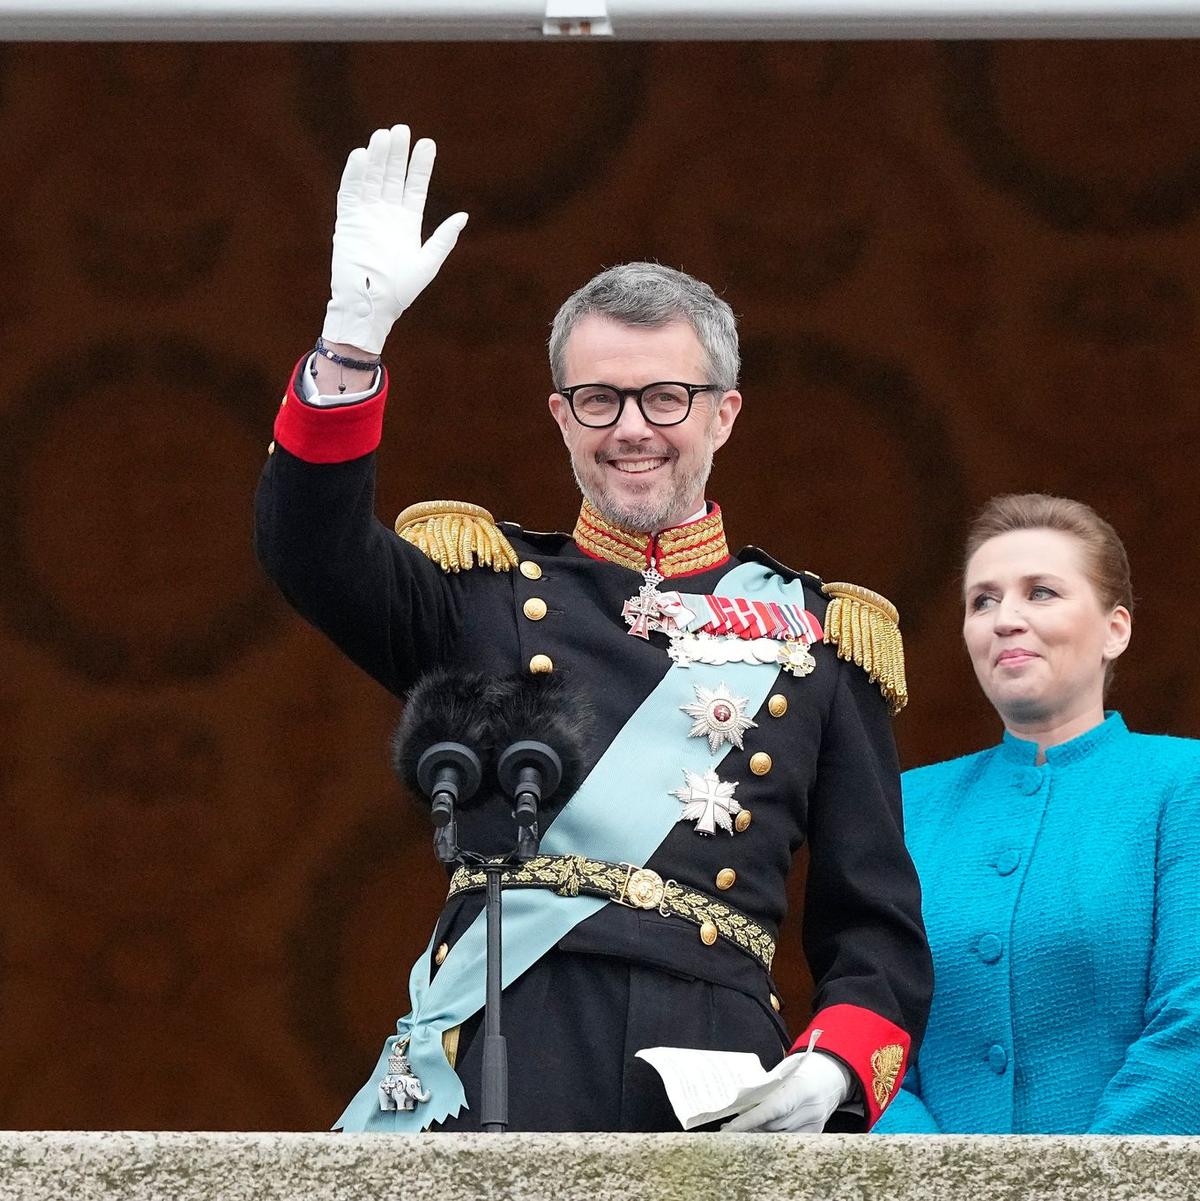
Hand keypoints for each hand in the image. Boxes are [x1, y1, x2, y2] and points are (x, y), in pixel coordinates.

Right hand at [322, 125, 468, 354]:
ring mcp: (366, 216)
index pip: (415, 187)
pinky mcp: (347, 221)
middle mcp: (387, 215)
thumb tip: (463, 216)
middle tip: (403, 129)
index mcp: (407, 223)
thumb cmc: (400, 291)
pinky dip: (355, 175)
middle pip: (393, 177)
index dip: (420, 166)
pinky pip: (350, 193)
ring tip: (384, 135)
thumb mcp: (427, 264)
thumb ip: (443, 239)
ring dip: (378, 158)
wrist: (371, 306)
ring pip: (372, 180)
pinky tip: (361, 156)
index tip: (427, 143)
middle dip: (398, 154)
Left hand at [721, 1051, 850, 1133]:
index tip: (730, 1128)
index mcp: (802, 1088)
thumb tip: (740, 1099)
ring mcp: (815, 1124)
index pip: (772, 1108)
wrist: (835, 1074)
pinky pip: (789, 1139)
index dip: (750, 1120)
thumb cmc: (805, 1066)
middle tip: (728, 1127)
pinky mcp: (816, 1133)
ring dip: (759, 1132)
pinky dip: (772, 1135)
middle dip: (750, 1127)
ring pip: (779, 1136)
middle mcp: (811, 1109)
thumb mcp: (785, 1068)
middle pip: (774, 1126)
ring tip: (738, 1130)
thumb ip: (766, 1084)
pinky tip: (759, 1131)